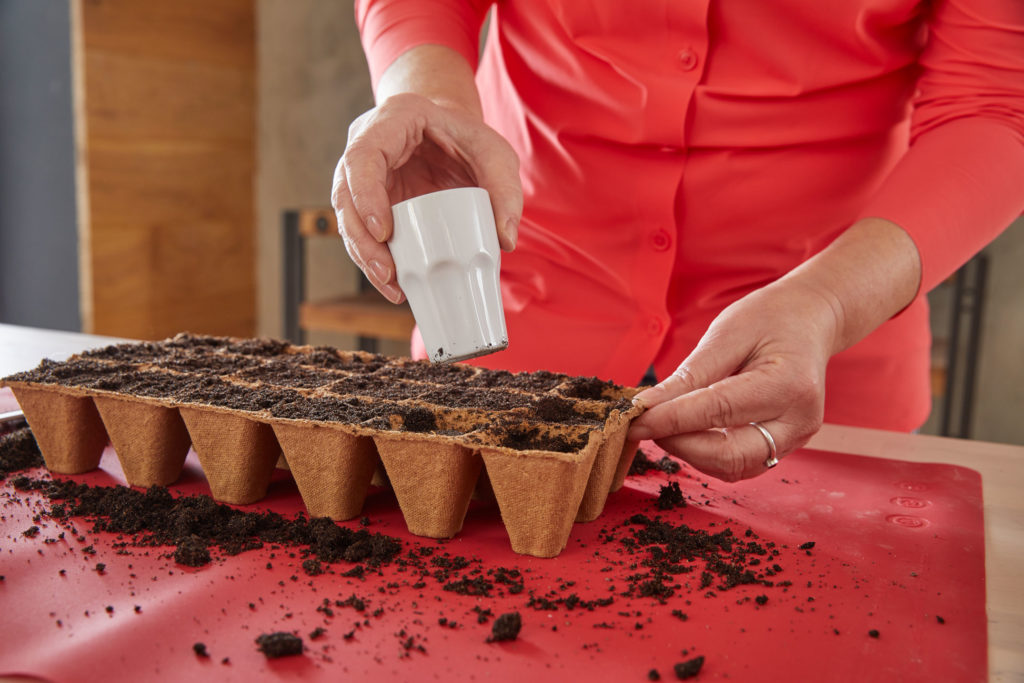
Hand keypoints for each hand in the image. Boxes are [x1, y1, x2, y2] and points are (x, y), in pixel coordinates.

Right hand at [331, 93, 521, 302]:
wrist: (454, 134)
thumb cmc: (471, 139)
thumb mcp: (497, 155)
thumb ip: (506, 191)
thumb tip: (505, 241)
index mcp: (394, 120)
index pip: (363, 155)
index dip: (365, 194)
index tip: (383, 232)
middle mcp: (367, 145)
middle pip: (345, 193)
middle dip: (361, 239)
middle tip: (387, 272)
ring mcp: (363, 175)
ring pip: (348, 216)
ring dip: (364, 255)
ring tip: (393, 287)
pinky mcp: (369, 200)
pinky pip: (363, 230)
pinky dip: (375, 258)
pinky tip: (394, 284)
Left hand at [627, 280, 841, 481]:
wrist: (809, 320)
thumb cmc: (770, 319)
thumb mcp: (726, 334)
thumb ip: (689, 376)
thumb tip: (647, 407)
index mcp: (787, 385)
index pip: (716, 412)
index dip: (669, 420)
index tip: (633, 419)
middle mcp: (798, 421)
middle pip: (729, 456)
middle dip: (679, 445)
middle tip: (647, 425)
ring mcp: (795, 439)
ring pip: (731, 468)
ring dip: (690, 452)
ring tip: (666, 424)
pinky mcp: (784, 447)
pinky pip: (739, 464)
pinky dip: (706, 453)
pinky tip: (687, 431)